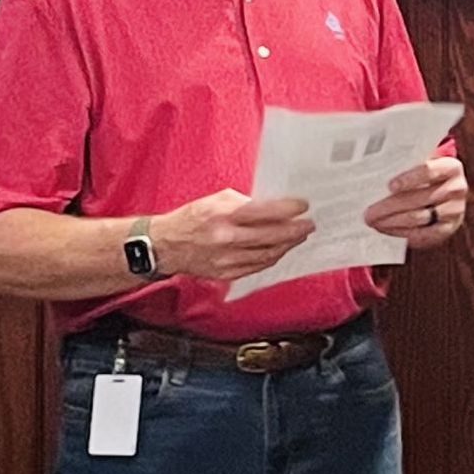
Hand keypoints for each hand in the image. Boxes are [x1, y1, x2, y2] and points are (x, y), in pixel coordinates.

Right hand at [152, 189, 314, 282]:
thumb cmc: (192, 218)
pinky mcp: (226, 273)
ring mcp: (226, 259)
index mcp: (223, 215)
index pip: (265, 212)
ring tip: (299, 236)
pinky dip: (273, 257)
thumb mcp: (216, 200)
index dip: (289, 209)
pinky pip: (258, 266)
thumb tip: (274, 206)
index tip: (303, 205)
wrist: (164, 245)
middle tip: (309, 224)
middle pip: (272, 236)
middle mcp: (225, 238)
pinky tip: (281, 249)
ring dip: (288, 245)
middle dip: (295, 230)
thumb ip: (245, 203)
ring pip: (268, 254)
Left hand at [366, 155, 467, 246]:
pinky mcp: (450, 227)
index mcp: (450, 167)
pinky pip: (425, 234)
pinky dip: (404, 233)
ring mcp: (455, 209)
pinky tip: (388, 230)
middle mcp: (457, 188)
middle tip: (369, 213)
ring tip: (374, 222)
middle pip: (420, 198)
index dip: (408, 178)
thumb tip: (373, 176)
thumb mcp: (419, 165)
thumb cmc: (423, 176)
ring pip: (420, 217)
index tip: (390, 186)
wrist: (445, 191)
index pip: (429, 170)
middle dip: (390, 207)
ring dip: (393, 222)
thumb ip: (403, 166)